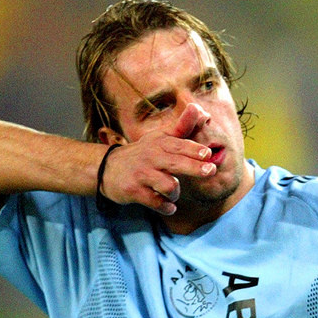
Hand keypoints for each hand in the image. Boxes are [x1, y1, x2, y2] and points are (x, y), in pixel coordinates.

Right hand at [99, 103, 215, 214]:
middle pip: (175, 163)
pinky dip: (165, 207)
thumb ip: (183, 127)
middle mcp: (151, 156)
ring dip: (175, 193)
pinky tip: (169, 207)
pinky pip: (155, 202)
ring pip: (168, 186)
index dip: (194, 149)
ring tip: (172, 194)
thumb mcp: (161, 137)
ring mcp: (141, 174)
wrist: (108, 168)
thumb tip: (201, 110)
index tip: (207, 154)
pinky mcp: (133, 190)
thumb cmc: (144, 153)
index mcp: (160, 143)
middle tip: (210, 171)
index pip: (179, 145)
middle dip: (194, 167)